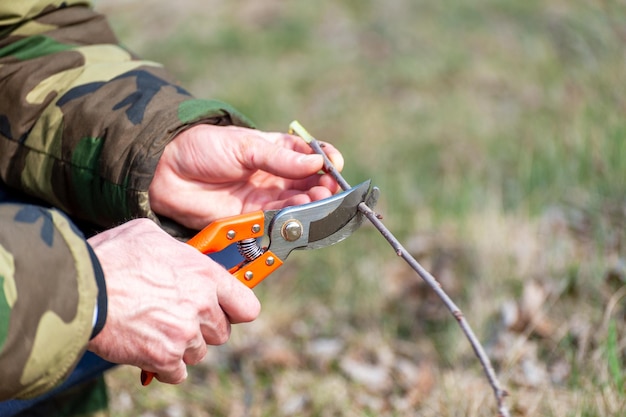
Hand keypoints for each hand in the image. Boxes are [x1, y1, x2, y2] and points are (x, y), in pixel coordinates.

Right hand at [86, 219, 259, 383]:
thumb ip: (177, 250)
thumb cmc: (110, 258)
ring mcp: (184, 334)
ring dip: (182, 345)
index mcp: (204, 275)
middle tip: (179, 317)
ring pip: (199, 352)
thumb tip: (180, 253)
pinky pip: (178, 373)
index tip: (227, 310)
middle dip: (204, 327)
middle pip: (222, 332)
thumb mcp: (150, 235)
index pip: (247, 306)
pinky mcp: (164, 358)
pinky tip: (149, 348)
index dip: (237, 309)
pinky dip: (165, 366)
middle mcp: (201, 306)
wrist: (79, 290)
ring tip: (157, 329)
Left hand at [149, 124, 344, 229]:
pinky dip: (290, 219)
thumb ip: (280, 158)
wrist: (167, 171)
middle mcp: (275, 176)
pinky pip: (277, 221)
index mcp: (277, 151)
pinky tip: (297, 213)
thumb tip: (318, 162)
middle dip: (322, 187)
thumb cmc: (205, 148)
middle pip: (309, 184)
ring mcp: (264, 198)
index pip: (311, 156)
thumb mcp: (245, 146)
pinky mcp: (251, 218)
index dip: (326, 161)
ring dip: (310, 204)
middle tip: (327, 189)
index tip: (334, 164)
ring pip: (297, 205)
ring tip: (315, 200)